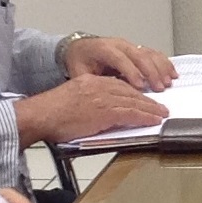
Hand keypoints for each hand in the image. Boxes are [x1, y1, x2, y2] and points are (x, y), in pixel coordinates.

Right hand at [15, 75, 160, 144]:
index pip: (119, 85)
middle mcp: (99, 86)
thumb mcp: (72, 100)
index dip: (134, 93)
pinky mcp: (104, 112)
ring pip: (134, 101)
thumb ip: (89, 102)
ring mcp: (102, 98)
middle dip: (147, 100)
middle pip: (130, 92)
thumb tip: (101, 113)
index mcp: (90, 82)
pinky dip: (145, 117)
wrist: (40, 116)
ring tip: (162, 114)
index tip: (144, 99)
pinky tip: (153, 120)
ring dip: (151, 109)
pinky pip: (131, 113)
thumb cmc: (50, 114)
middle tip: (160, 106)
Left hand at [62, 35, 174, 90]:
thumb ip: (93, 83)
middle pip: (139, 55)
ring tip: (166, 83)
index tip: (140, 86)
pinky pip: (154, 54)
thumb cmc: (81, 62)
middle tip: (158, 88)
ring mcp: (130, 46)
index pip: (120, 59)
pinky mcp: (137, 50)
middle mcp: (119, 45)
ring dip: (160, 68)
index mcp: (103, 48)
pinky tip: (171, 74)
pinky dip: (164, 63)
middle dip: (150, 72)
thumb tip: (104, 96)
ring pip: (149, 53)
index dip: (131, 72)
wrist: (81, 49)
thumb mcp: (80, 73)